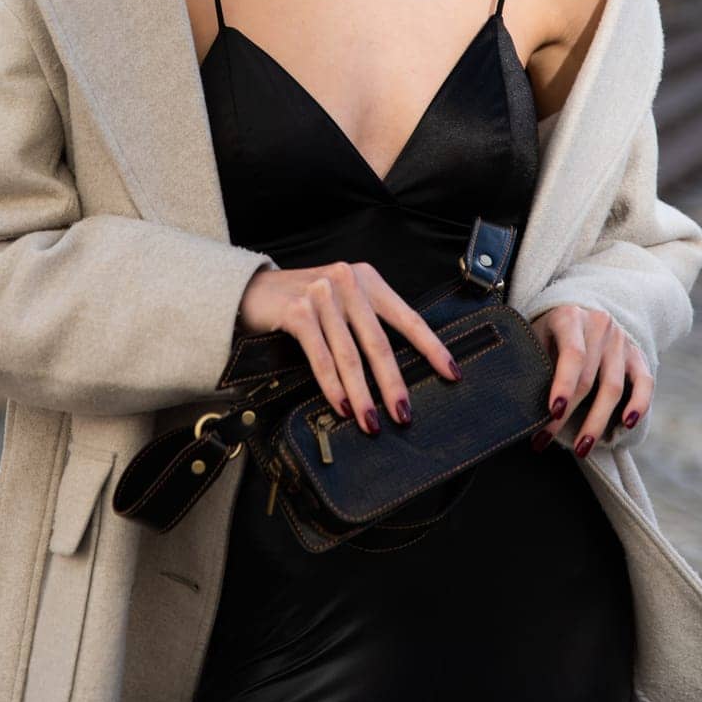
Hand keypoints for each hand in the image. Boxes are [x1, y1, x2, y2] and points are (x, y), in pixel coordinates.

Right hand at [237, 260, 463, 434]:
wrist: (250, 290)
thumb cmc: (301, 302)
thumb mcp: (340, 301)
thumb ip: (365, 322)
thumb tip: (396, 372)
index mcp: (367, 279)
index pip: (408, 317)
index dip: (432, 347)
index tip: (452, 373)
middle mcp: (347, 282)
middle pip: (379, 342)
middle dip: (393, 384)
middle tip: (404, 415)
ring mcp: (322, 294)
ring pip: (350, 355)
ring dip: (363, 394)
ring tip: (371, 422)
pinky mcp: (298, 310)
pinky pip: (321, 357)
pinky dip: (333, 386)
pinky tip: (342, 406)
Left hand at [528, 304, 652, 457]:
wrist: (581, 310)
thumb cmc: (550, 331)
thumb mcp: (537, 335)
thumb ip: (536, 362)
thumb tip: (522, 406)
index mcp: (570, 317)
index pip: (572, 354)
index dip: (564, 385)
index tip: (553, 412)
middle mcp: (600, 326)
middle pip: (589, 378)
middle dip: (569, 414)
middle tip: (547, 439)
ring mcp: (621, 340)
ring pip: (613, 387)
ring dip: (597, 422)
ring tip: (580, 448)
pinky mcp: (638, 355)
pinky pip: (644, 383)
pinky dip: (639, 404)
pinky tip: (627, 424)